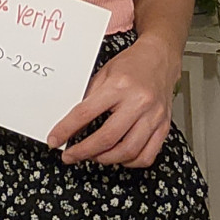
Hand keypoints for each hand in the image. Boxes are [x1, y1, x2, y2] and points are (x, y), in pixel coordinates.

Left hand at [46, 36, 177, 167]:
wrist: (160, 57)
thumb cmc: (132, 64)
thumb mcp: (104, 73)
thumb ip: (89, 98)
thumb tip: (71, 123)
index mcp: (119, 86)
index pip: (86, 113)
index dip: (66, 130)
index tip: (55, 140)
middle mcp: (138, 102)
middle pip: (107, 138)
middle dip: (83, 151)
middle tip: (71, 155)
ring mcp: (154, 116)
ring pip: (128, 151)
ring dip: (105, 159)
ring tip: (93, 156)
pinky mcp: (163, 126)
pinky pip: (146, 155)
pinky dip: (129, 162)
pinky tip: (118, 156)